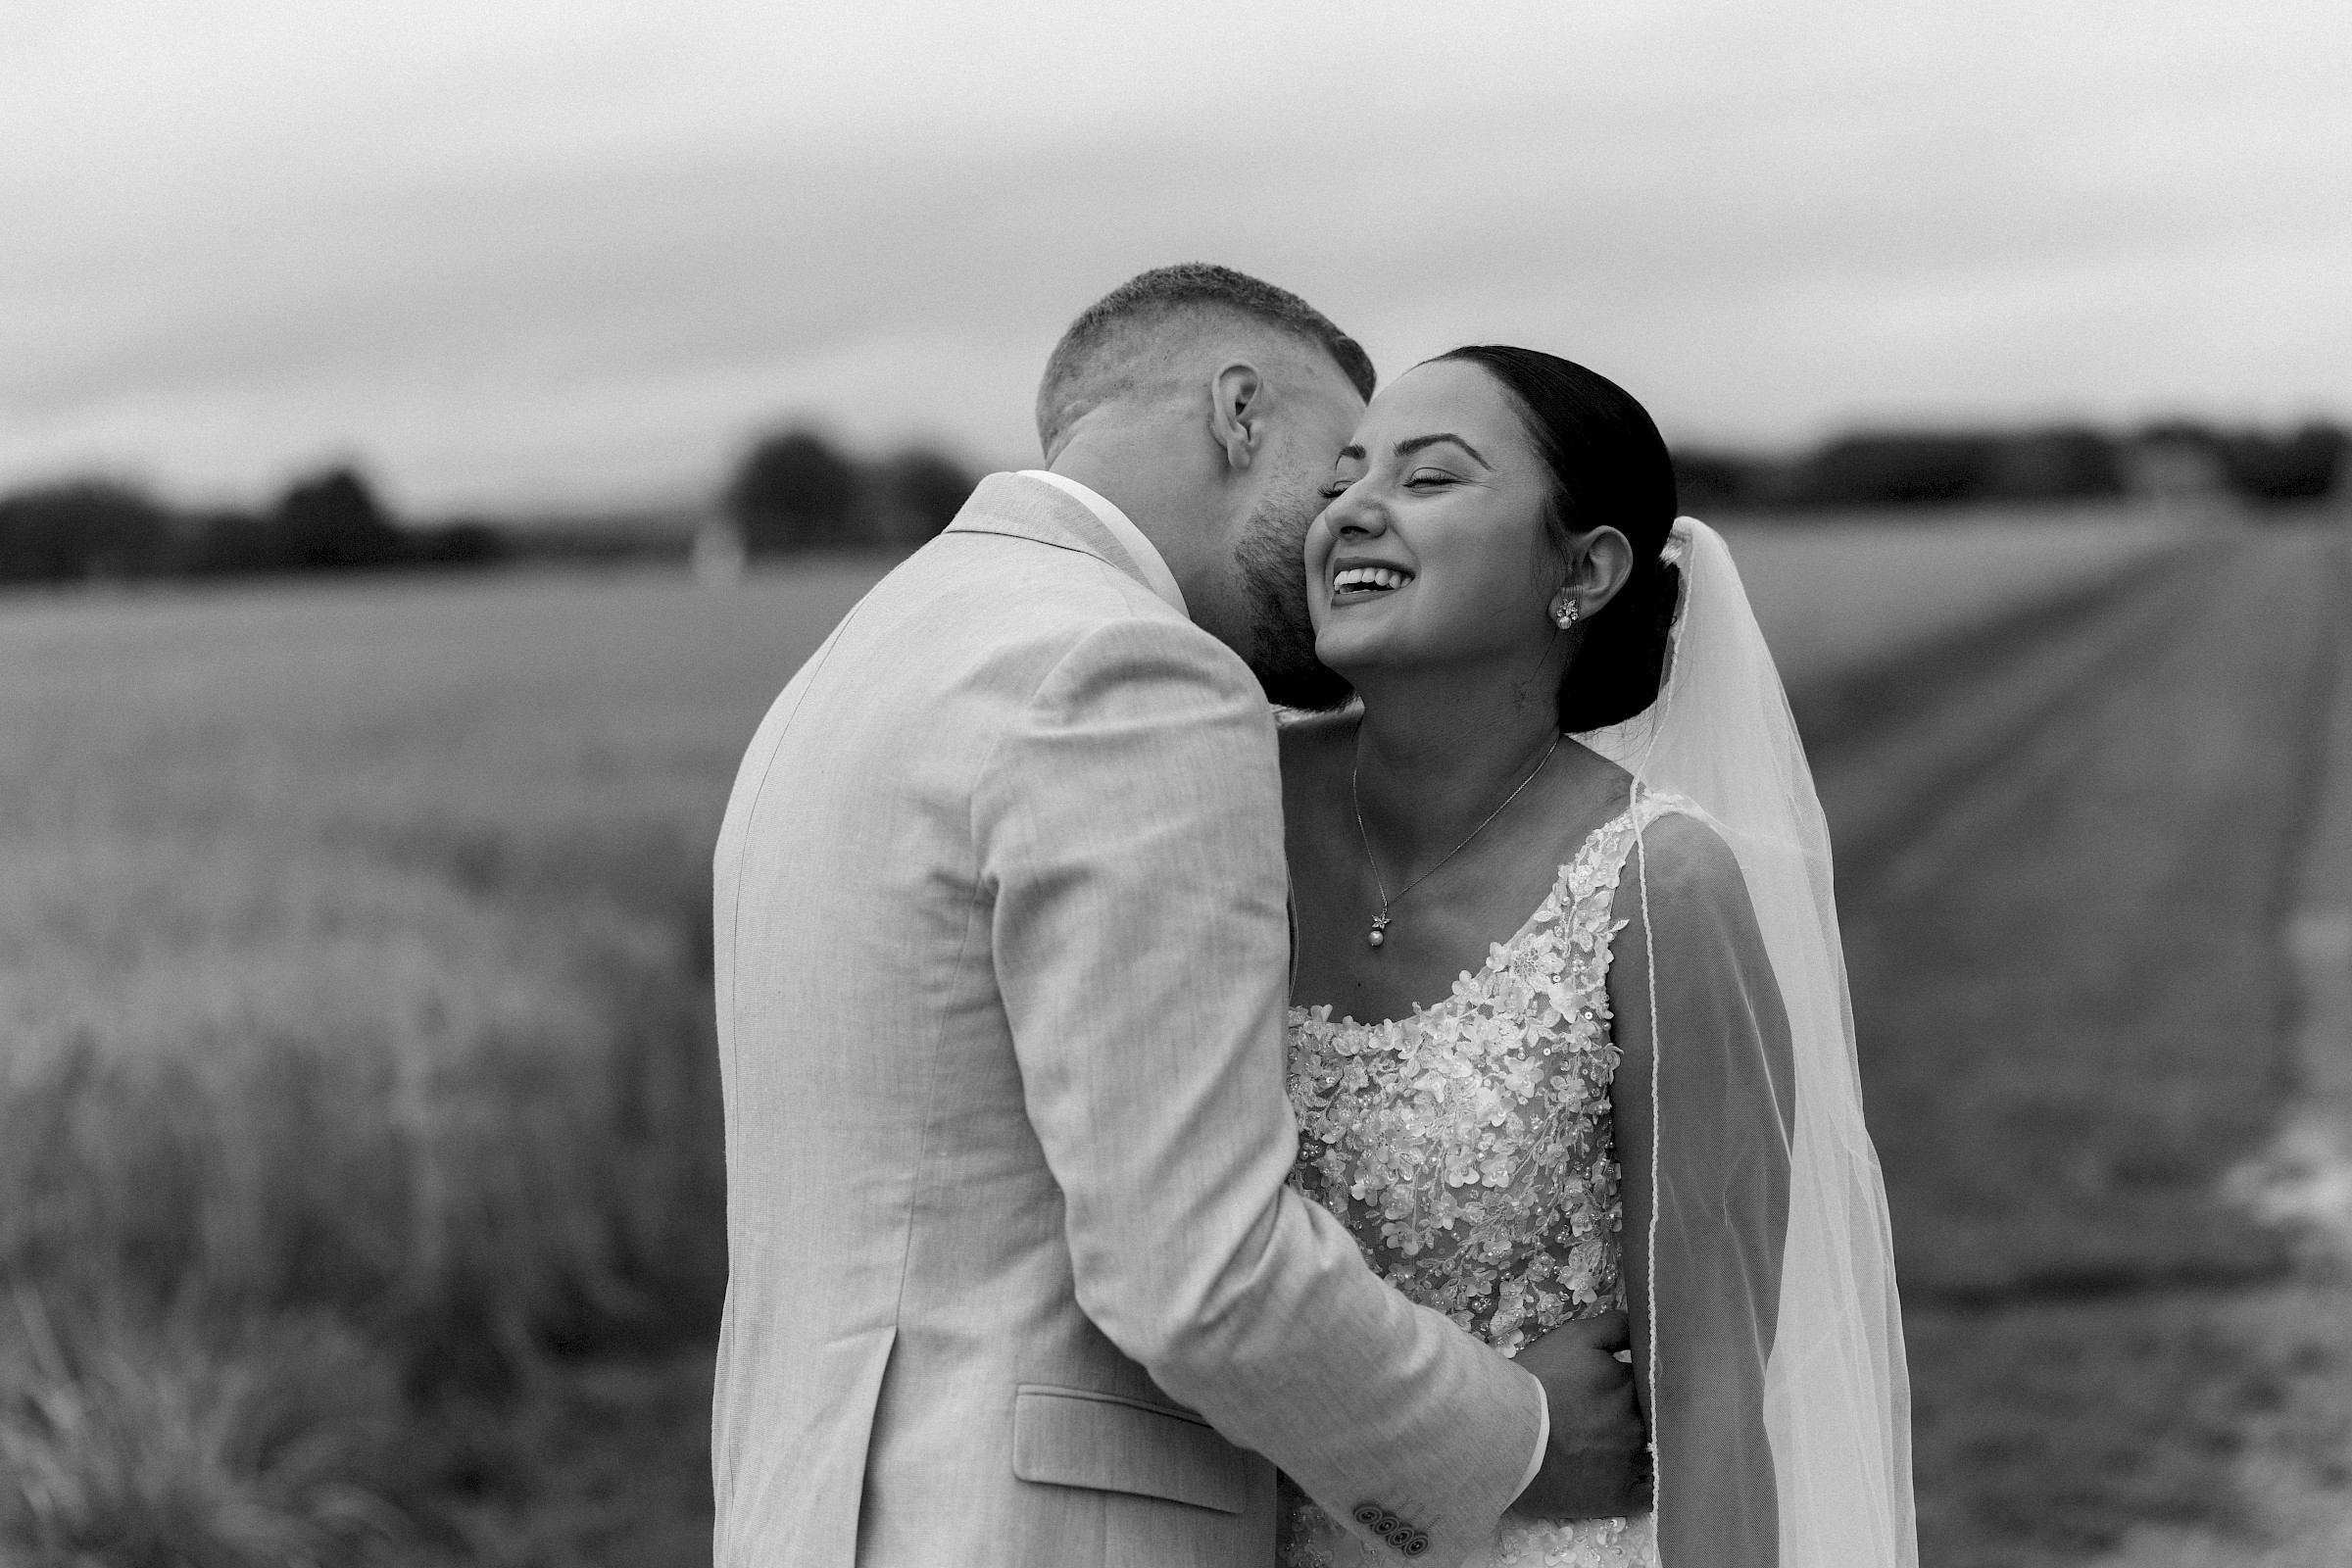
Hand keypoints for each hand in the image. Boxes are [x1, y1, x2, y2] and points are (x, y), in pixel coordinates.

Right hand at [1511, 1312, 1652, 1518]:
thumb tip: (1642, 1327)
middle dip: (1635, 1416)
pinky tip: (1637, 1481)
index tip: (1614, 1388)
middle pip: (1649, 1418)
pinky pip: (1648, 1496)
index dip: (1631, 1384)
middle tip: (1609, 1418)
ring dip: (1641, 1449)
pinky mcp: (1620, 1497)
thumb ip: (1614, 1327)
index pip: (1645, 1383)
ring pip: (1650, 1455)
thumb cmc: (1537, 1382)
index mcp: (1631, 1386)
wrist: (1505, 1434)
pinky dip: (1647, 1488)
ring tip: (1614, 1449)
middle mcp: (1640, 1424)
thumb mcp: (1574, 1339)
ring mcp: (1632, 1464)